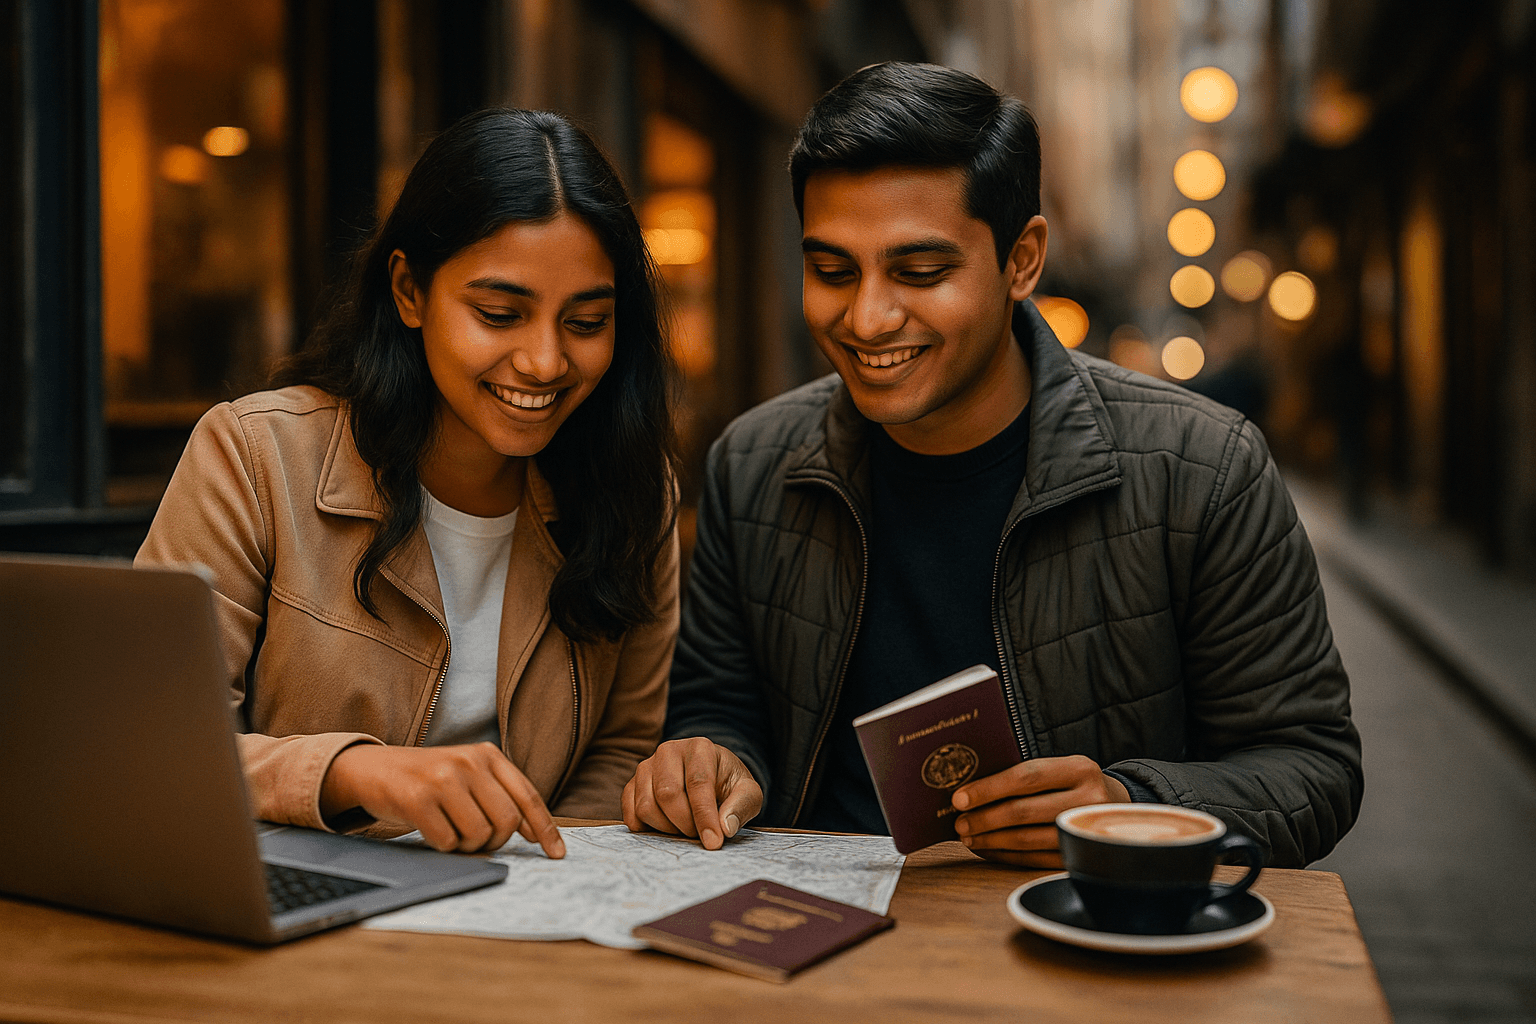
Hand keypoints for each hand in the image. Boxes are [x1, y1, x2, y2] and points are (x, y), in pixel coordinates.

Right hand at [320, 742, 564, 856]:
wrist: (374, 769)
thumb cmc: (429, 779)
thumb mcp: (468, 775)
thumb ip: (500, 796)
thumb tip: (534, 833)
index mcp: (487, 755)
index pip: (527, 796)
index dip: (545, 828)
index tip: (556, 854)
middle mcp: (468, 762)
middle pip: (506, 822)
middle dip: (495, 841)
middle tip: (476, 839)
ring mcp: (442, 779)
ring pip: (478, 835)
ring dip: (466, 845)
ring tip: (450, 829)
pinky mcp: (417, 799)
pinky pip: (447, 842)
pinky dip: (443, 846)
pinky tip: (431, 829)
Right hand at [622, 737, 762, 849]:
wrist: (709, 777)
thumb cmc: (728, 786)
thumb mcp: (748, 794)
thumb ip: (741, 807)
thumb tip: (725, 828)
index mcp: (700, 748)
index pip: (698, 783)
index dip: (705, 816)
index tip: (713, 843)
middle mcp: (669, 751)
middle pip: (667, 795)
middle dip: (685, 824)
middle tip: (699, 834)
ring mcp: (646, 766)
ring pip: (646, 806)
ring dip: (667, 828)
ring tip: (685, 828)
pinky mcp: (633, 784)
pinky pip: (630, 812)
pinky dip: (646, 829)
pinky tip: (666, 828)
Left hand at [951, 755, 1129, 868]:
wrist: (1122, 807)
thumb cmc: (1076, 784)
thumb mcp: (1062, 769)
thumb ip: (1027, 776)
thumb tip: (971, 790)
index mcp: (1079, 768)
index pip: (1026, 777)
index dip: (988, 789)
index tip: (959, 798)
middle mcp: (1088, 799)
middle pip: (1024, 811)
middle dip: (985, 819)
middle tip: (960, 823)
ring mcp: (1086, 831)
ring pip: (1027, 840)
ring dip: (992, 840)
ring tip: (969, 837)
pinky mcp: (1081, 856)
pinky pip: (1035, 859)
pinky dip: (1006, 856)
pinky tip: (989, 850)